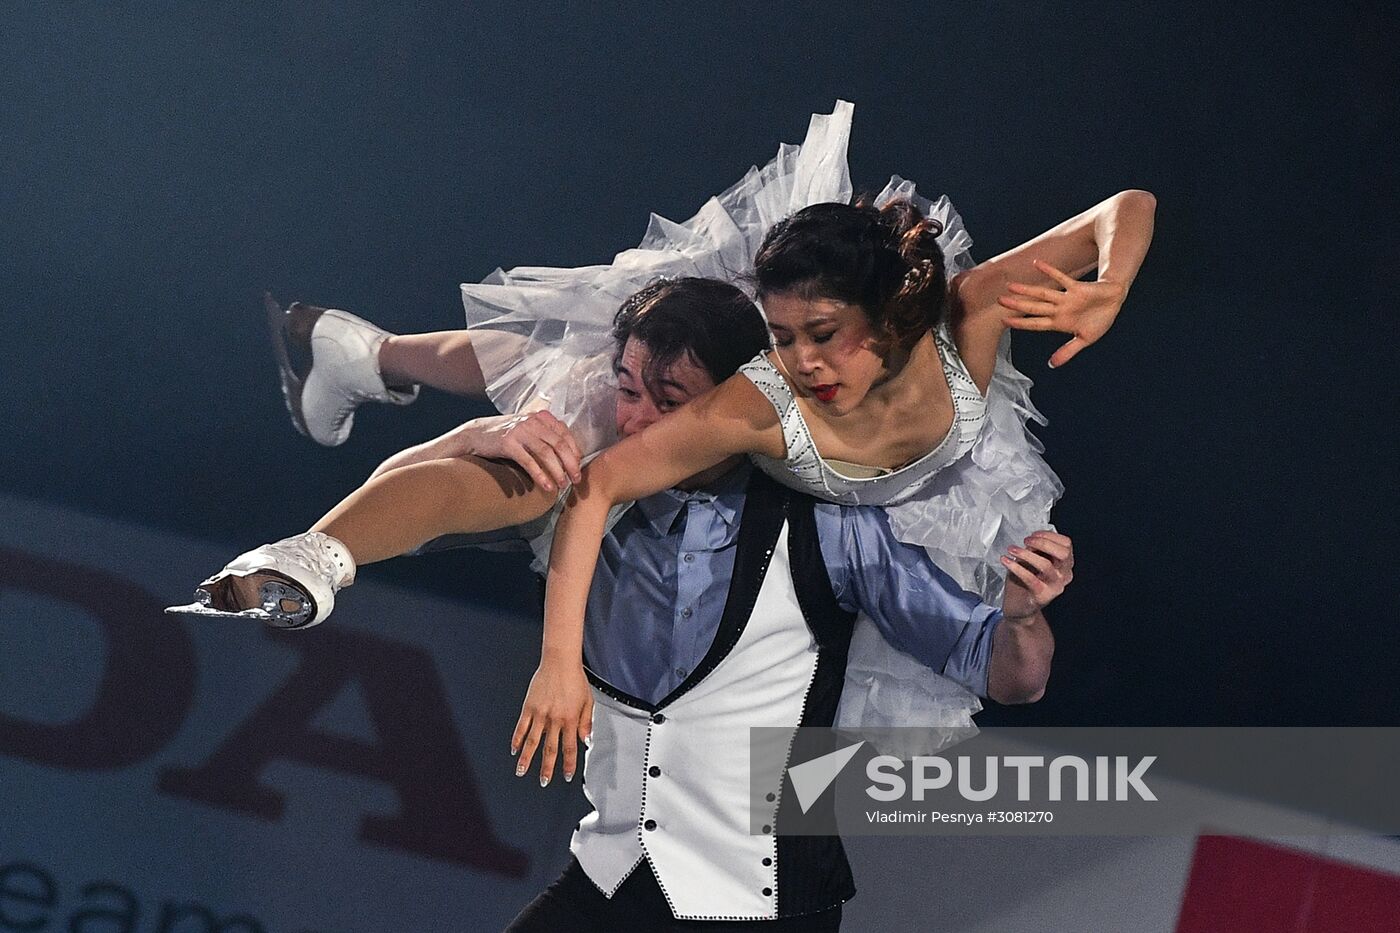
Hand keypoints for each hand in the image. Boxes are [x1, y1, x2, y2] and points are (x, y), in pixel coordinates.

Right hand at [469, 411, 582, 492]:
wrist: (475, 435)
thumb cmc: (506, 437)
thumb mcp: (529, 431)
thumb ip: (547, 437)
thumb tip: (570, 457)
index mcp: (541, 417)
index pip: (565, 434)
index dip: (574, 453)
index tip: (578, 468)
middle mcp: (532, 421)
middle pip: (559, 444)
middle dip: (570, 464)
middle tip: (576, 480)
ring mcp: (520, 430)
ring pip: (546, 453)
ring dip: (557, 471)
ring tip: (562, 485)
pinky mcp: (508, 443)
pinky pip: (529, 461)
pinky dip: (540, 475)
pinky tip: (546, 486)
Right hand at [511, 656, 593, 785]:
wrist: (560, 662)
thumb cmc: (574, 679)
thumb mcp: (587, 702)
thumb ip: (586, 722)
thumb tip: (586, 739)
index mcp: (570, 719)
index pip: (569, 747)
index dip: (568, 764)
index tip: (566, 775)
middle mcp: (555, 719)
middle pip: (550, 749)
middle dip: (546, 768)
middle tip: (543, 781)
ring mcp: (540, 714)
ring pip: (532, 741)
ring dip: (527, 758)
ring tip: (522, 771)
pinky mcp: (529, 707)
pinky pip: (521, 726)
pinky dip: (517, 739)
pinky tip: (514, 748)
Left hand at [997, 259, 1127, 367]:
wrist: (1115, 301)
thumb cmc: (1100, 319)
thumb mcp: (1085, 339)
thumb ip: (1068, 351)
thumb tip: (1052, 364)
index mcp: (1059, 323)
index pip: (1035, 324)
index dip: (1020, 323)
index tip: (1004, 321)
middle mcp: (1059, 310)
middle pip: (1034, 307)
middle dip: (1017, 305)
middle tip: (999, 300)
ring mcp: (1066, 299)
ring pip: (1043, 294)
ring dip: (1027, 290)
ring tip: (1011, 285)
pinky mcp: (1076, 288)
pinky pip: (1061, 278)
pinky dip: (1050, 271)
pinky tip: (1037, 264)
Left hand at [1000, 531, 1074, 620]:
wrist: (1019, 608)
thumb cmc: (1024, 583)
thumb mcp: (1030, 561)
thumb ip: (1035, 550)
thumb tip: (1032, 540)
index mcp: (1064, 565)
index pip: (1066, 544)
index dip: (1049, 536)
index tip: (1033, 535)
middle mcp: (1064, 576)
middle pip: (1063, 553)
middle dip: (1043, 542)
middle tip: (1026, 541)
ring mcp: (1055, 587)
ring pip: (1046, 565)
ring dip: (1026, 554)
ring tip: (1012, 550)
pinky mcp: (1042, 596)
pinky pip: (1030, 578)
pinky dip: (1016, 567)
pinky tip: (1006, 560)